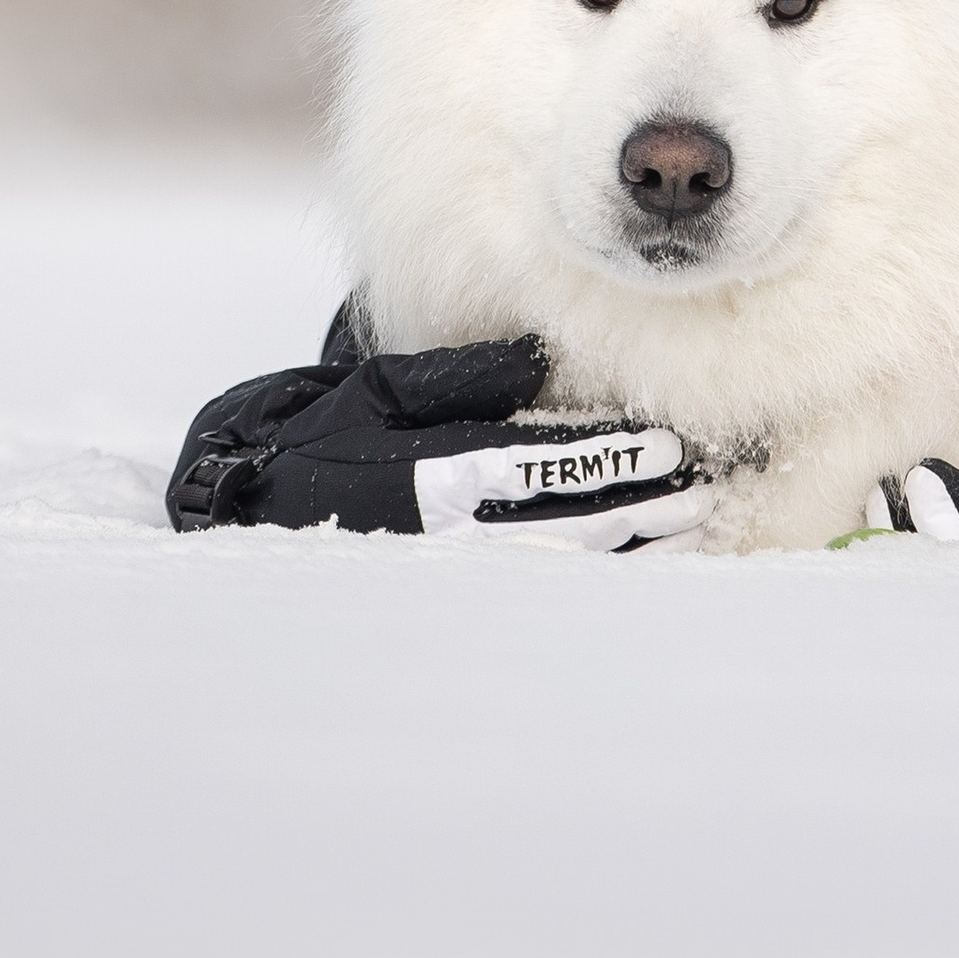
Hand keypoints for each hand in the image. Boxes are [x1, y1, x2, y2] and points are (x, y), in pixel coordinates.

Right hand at [166, 337, 715, 545]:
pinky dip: (594, 578)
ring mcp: (451, 572)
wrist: (256, 501)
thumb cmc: (326, 435)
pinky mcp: (449, 595)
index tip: (670, 448)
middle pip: (566, 522)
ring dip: (631, 548)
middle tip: (702, 491)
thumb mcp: (378, 392)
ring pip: (560, 563)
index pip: (542, 466)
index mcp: (431, 476)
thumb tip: (533, 362)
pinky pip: (538, 589)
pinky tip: (640, 566)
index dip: (611, 458)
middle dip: (640, 506)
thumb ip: (457, 379)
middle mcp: (447, 534)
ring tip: (691, 527)